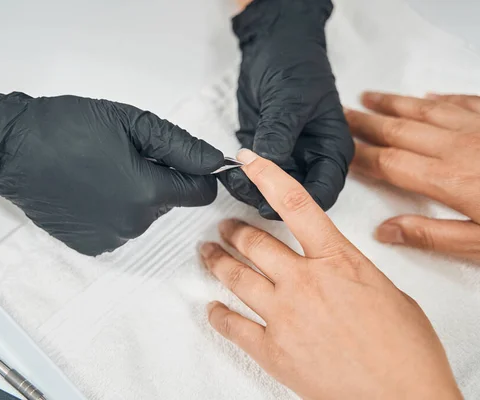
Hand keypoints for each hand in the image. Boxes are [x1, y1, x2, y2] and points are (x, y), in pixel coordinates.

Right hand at [0, 85, 223, 255]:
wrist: (12, 149)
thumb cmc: (68, 128)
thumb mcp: (132, 123)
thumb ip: (182, 146)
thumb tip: (217, 162)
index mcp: (148, 193)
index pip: (201, 193)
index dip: (195, 172)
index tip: (177, 157)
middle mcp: (134, 224)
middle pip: (170, 203)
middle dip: (159, 180)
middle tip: (124, 154)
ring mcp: (111, 238)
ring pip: (144, 215)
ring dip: (134, 195)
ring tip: (101, 170)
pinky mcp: (91, 245)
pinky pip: (119, 227)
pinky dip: (112, 210)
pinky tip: (88, 190)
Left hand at [200, 149, 461, 399]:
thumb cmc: (405, 351)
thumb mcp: (386, 292)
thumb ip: (350, 271)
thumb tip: (333, 267)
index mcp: (337, 261)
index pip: (295, 204)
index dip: (267, 176)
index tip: (249, 160)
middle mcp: (304, 282)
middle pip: (254, 242)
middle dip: (234, 231)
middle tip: (224, 227)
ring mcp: (284, 316)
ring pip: (236, 277)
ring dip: (218, 261)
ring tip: (208, 253)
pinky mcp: (273, 351)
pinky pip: (233, 325)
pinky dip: (218, 314)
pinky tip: (212, 308)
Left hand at [219, 0, 353, 218]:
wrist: (270, 46)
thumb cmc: (295, 66)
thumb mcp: (290, 99)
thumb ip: (279, 133)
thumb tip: (265, 166)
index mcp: (331, 149)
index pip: (325, 191)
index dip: (303, 202)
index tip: (275, 201)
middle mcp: (311, 160)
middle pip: (295, 196)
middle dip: (271, 198)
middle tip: (245, 187)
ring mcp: (285, 159)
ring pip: (270, 192)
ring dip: (250, 189)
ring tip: (232, 176)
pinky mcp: (262, 154)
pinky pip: (251, 177)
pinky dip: (240, 179)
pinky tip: (228, 171)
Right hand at [346, 92, 479, 262]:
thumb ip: (432, 236)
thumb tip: (387, 231)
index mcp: (448, 180)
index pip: (389, 163)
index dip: (361, 156)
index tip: (342, 151)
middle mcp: (458, 147)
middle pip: (400, 130)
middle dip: (367, 122)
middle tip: (344, 115)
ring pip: (426, 110)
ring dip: (395, 103)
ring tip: (371, 97)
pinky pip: (465, 101)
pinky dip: (442, 98)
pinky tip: (431, 95)